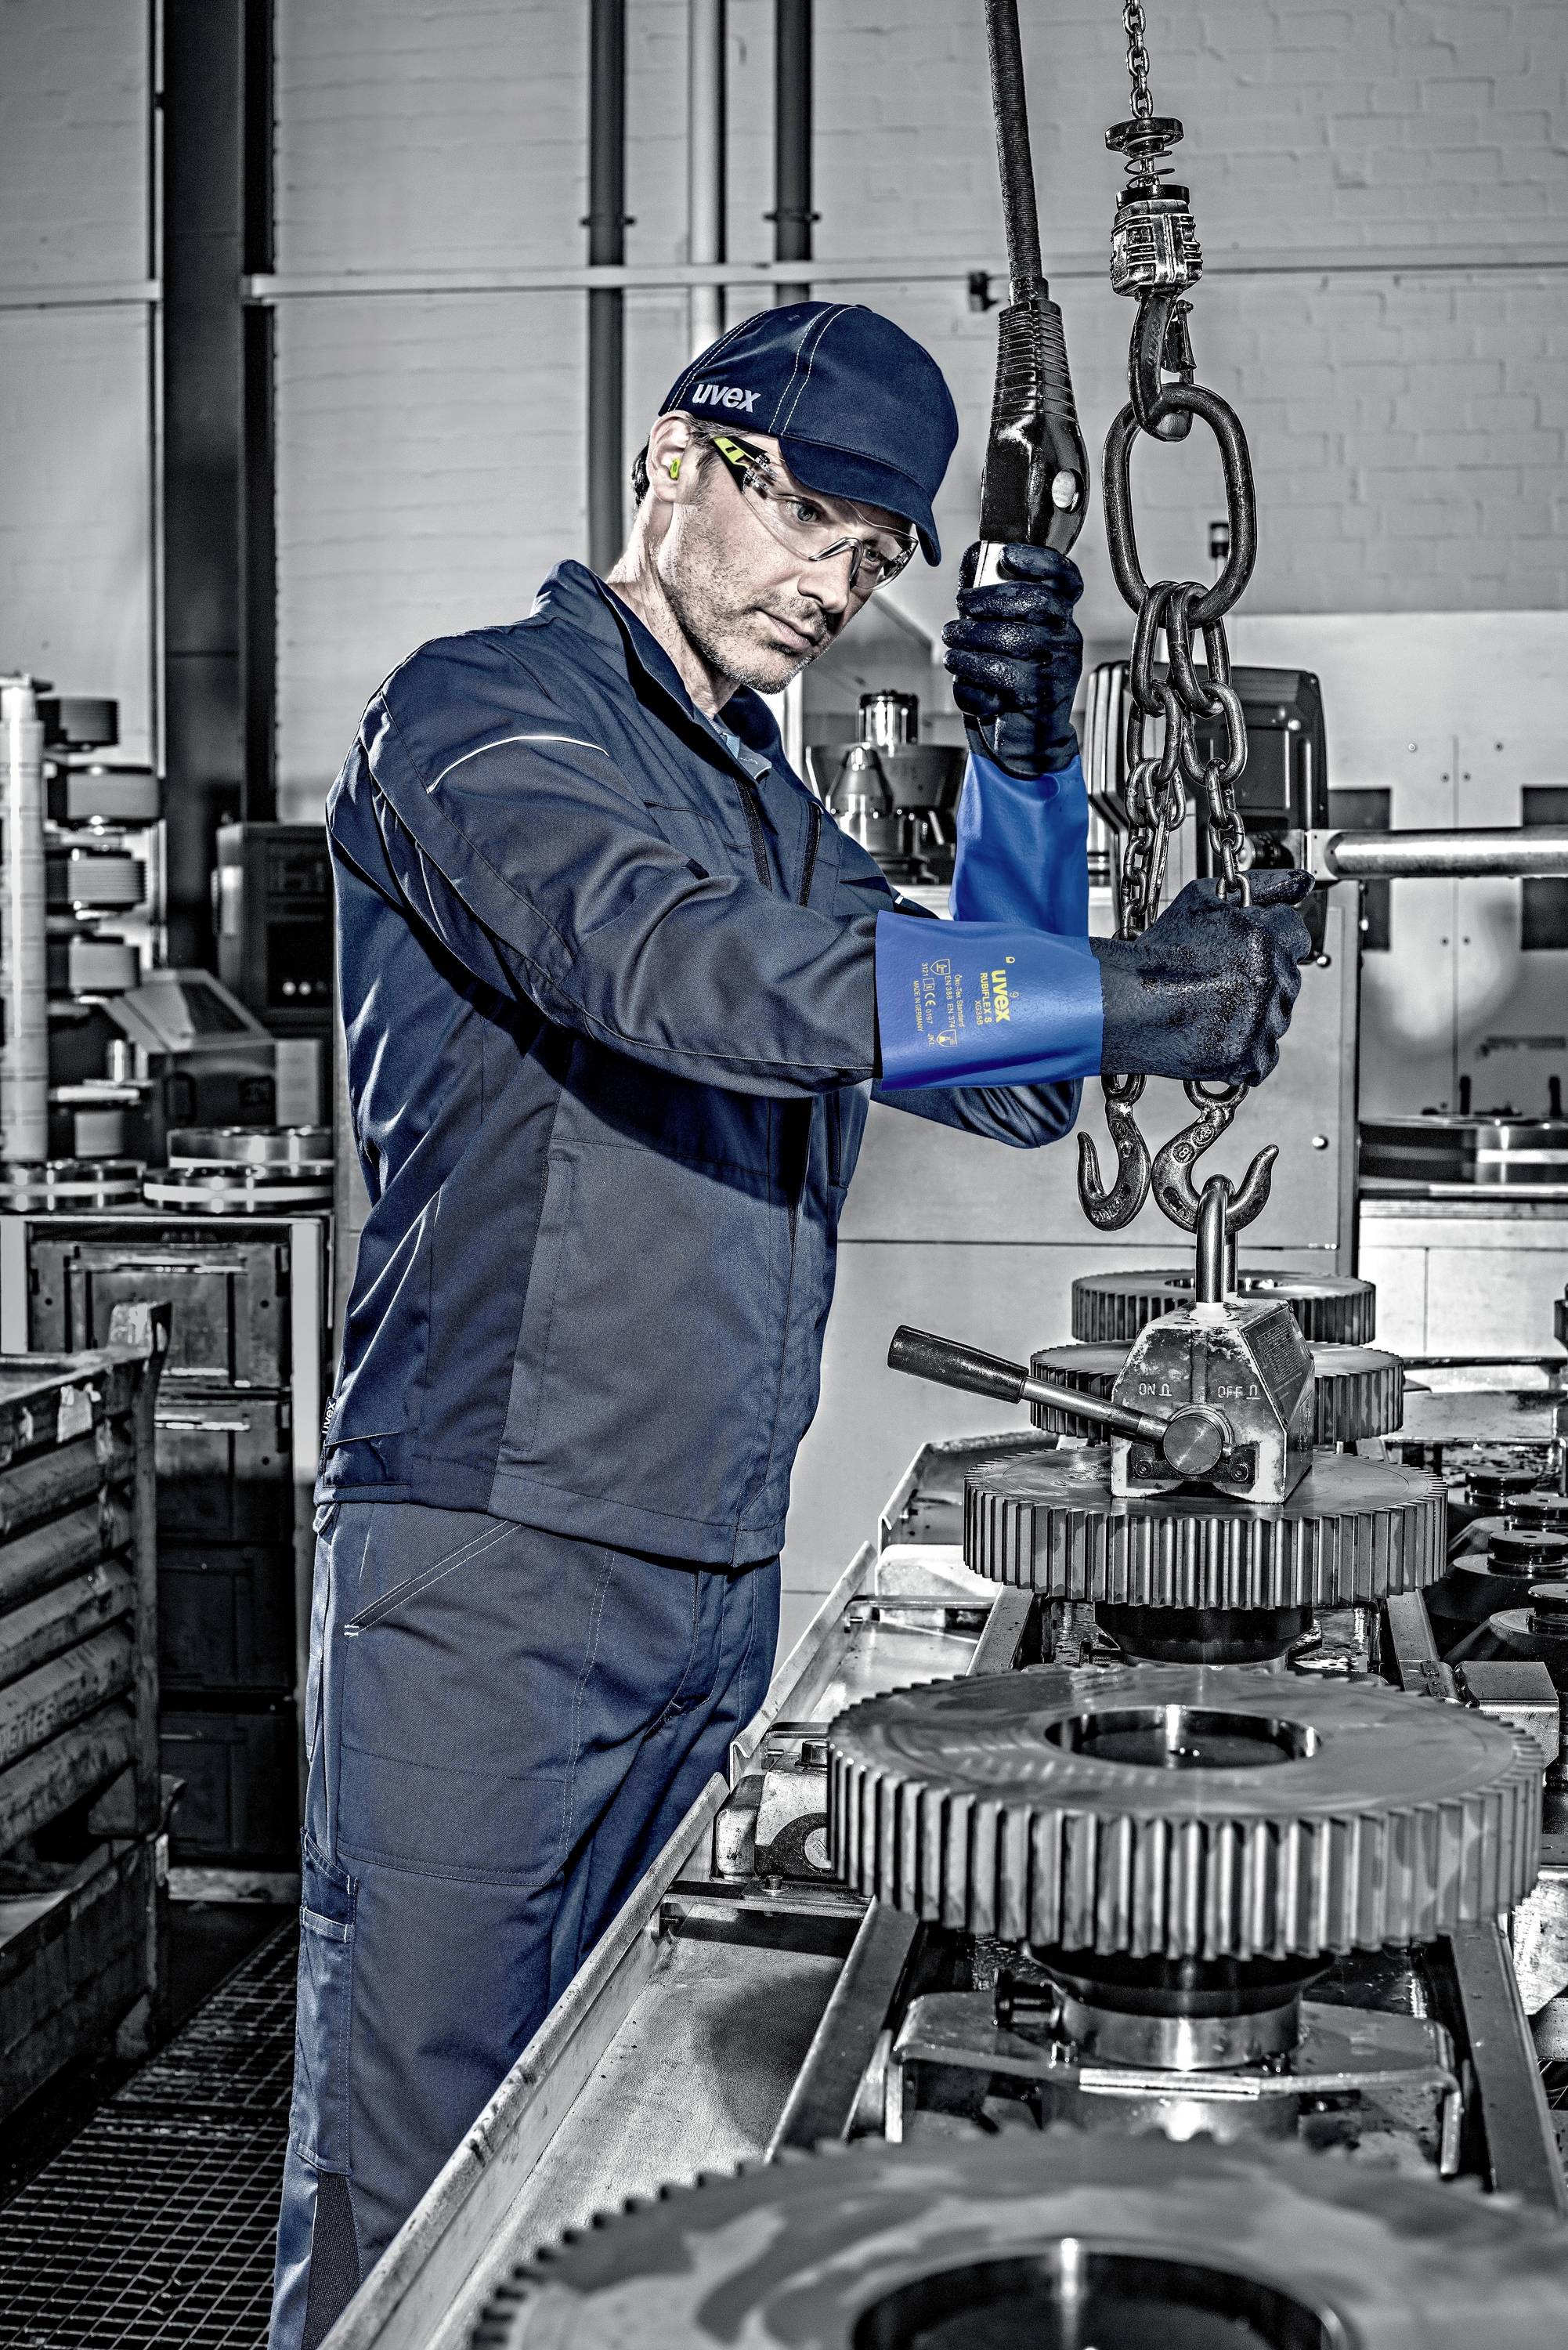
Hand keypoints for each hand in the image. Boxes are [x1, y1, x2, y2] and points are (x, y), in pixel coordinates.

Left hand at [943, 542, 1083, 775]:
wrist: (1027, 739)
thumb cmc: (1013, 683)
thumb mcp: (1005, 638)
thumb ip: (992, 600)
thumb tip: (974, 558)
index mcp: (1059, 618)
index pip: (1066, 578)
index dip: (1039, 560)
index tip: (1006, 555)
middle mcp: (1065, 639)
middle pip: (1036, 601)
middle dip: (990, 599)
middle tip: (961, 608)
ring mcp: (1057, 669)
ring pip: (1013, 639)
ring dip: (970, 641)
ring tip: (951, 647)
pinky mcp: (1040, 698)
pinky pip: (999, 677)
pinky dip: (971, 679)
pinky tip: (963, 681)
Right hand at [1089, 870, 1314, 1085]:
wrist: (1121, 1001)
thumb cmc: (1155, 952)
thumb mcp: (1204, 900)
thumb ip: (1261, 886)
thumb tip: (1301, 880)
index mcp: (1263, 937)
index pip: (1296, 934)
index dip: (1271, 940)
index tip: (1247, 950)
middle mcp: (1267, 978)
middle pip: (1288, 978)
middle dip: (1261, 979)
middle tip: (1218, 980)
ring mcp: (1258, 1021)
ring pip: (1276, 1019)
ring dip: (1253, 1016)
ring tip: (1210, 1009)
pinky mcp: (1244, 1056)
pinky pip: (1263, 1058)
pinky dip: (1244, 1052)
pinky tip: (1214, 1036)